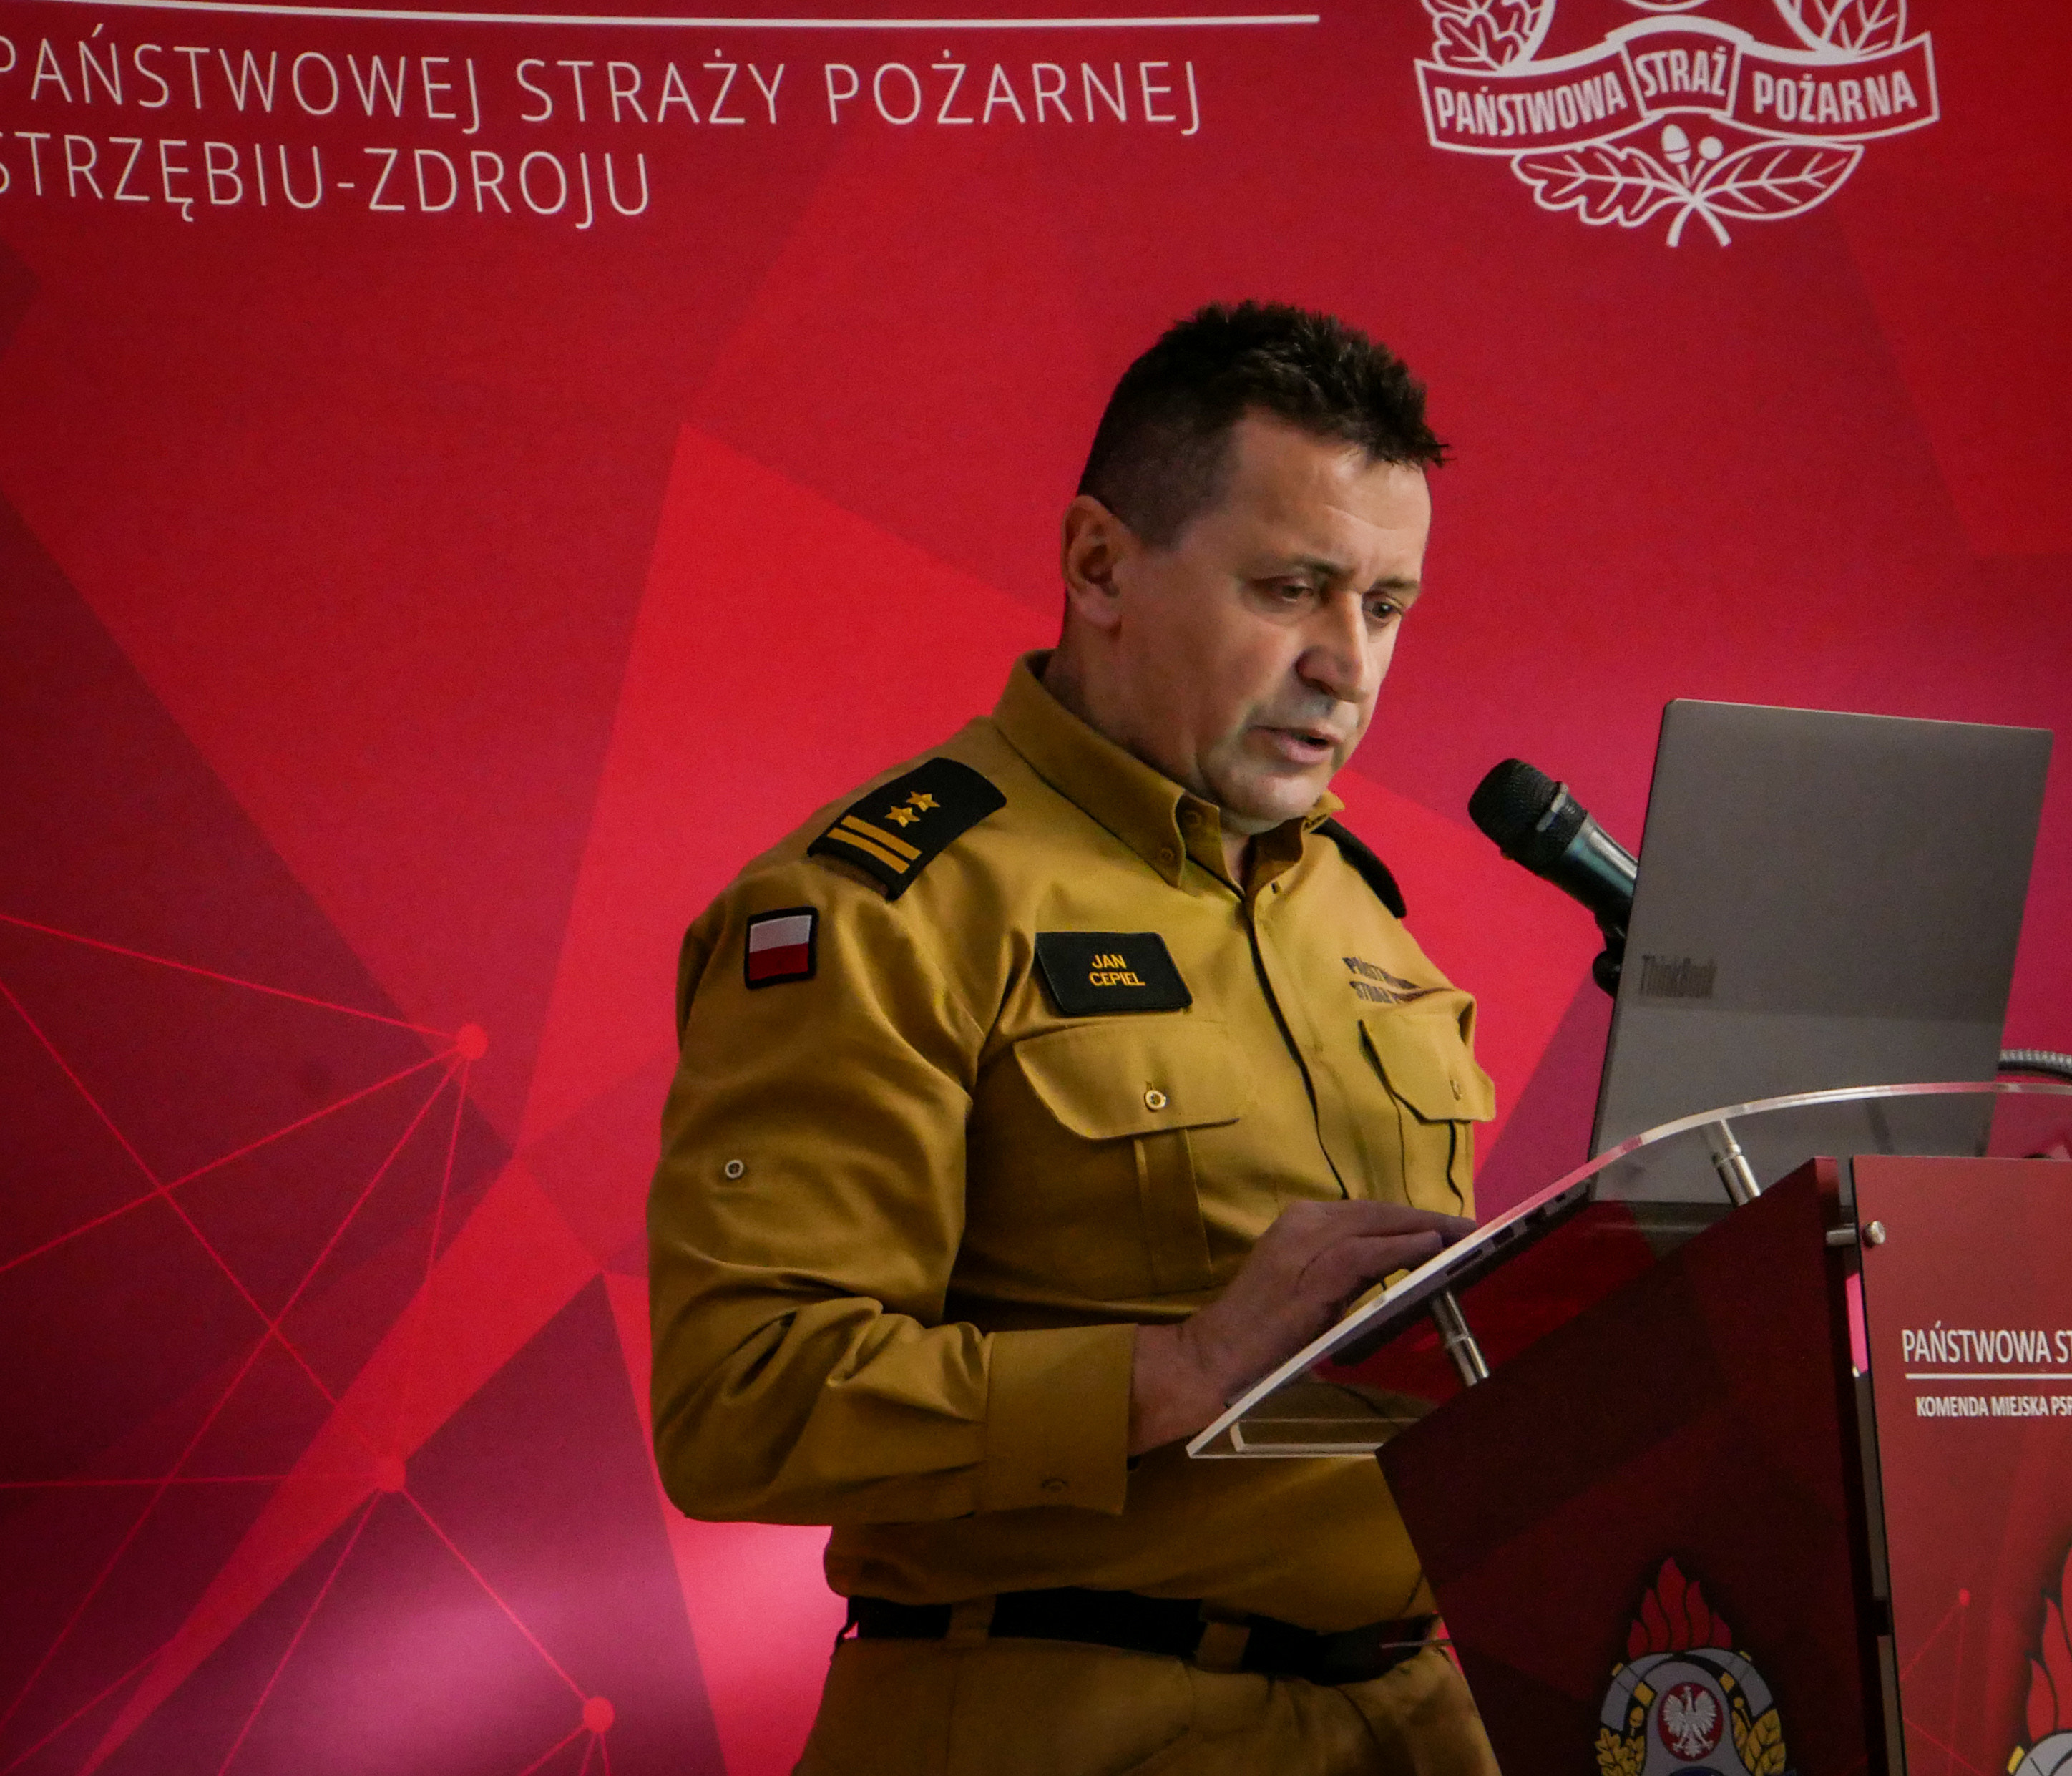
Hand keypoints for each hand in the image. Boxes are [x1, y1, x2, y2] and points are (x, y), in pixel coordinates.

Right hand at [1127, 1199, 1473, 1454]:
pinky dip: (1401, 1249)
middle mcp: (1303, 1221)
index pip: (1368, 1212)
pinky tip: (1429, 1250)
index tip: (1447, 1226)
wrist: (1217, 1354)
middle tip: (1468, 1228)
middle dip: (1426, 1218)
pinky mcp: (1311, 1274)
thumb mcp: (1311, 1285)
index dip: (1410, 1217)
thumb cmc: (1263, 1328)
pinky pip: (1366, 1253)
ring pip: (1376, 1225)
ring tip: (1460, 1237)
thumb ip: (1348, 1268)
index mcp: (1301, 1221)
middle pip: (1378, 1211)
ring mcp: (1305, 1244)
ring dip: (1424, 1230)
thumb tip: (1400, 1262)